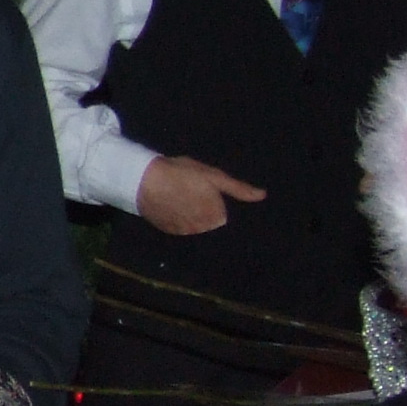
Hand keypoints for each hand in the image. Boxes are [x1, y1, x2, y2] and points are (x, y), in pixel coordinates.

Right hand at [139, 155, 265, 237]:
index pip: (227, 220)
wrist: (144, 180)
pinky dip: (180, 221)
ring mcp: (183, 231)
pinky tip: (174, 207)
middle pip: (212, 226)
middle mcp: (202, 228)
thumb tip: (262, 195)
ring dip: (195, 219)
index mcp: (216, 216)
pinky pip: (181, 230)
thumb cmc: (181, 174)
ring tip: (184, 201)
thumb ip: (238, 189)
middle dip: (209, 215)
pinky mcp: (168, 231)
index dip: (221, 209)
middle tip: (196, 197)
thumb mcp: (213, 176)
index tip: (214, 200)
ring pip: (196, 228)